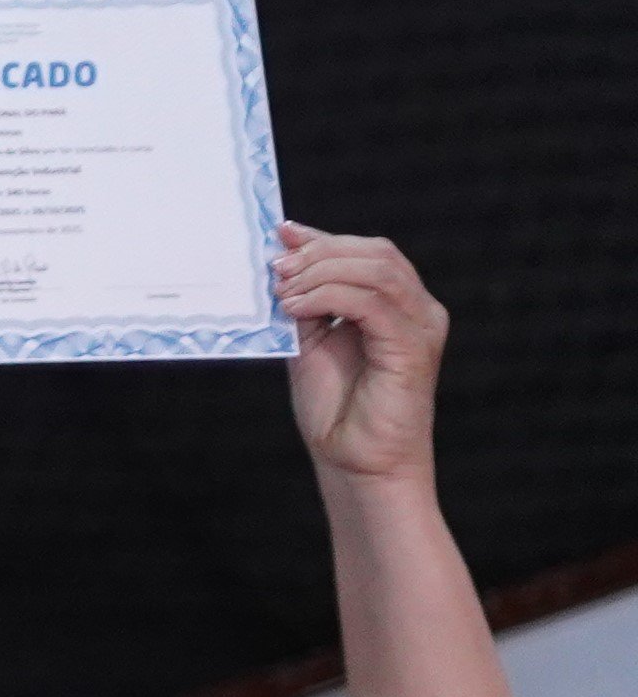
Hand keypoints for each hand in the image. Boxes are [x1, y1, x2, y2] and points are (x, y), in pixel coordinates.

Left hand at [278, 223, 444, 487]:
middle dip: (321, 251)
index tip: (281, 233)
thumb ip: (305, 306)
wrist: (355, 463)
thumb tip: (282, 265)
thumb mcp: (311, 345)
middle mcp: (418, 309)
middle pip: (376, 253)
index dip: (324, 239)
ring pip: (376, 271)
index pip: (368, 253)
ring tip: (280, 286)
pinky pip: (372, 304)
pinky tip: (295, 305)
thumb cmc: (335, 410)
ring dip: (321, 271)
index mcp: (398, 305)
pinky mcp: (413, 347)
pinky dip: (330, 296)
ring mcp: (421, 325)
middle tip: (275, 264)